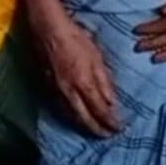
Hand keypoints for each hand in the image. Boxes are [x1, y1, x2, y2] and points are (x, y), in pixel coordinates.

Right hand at [37, 15, 122, 135]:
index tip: (119, 128)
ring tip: (92, 131)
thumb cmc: (75, 39)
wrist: (47, 28)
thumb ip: (104, 82)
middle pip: (84, 118)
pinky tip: (74, 117)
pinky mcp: (47, 85)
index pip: (99, 110)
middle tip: (107, 136)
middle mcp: (68, 91)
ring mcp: (55, 89)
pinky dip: (69, 116)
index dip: (110, 122)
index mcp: (83, 83)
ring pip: (70, 115)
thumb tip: (112, 103)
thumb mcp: (96, 58)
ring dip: (82, 125)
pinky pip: (59, 107)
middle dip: (96, 129)